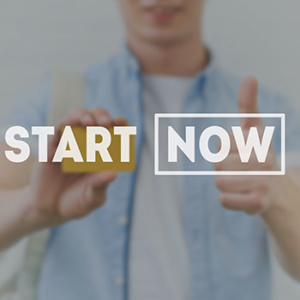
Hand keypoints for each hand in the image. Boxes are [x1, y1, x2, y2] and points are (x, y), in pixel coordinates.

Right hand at [26, 108, 126, 228]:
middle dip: (101, 116)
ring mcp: (69, 143)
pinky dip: (64, 124)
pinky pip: (57, 130)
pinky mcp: (52, 147)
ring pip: (76, 118)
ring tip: (89, 123)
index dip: (118, 124)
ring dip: (83, 115)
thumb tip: (114, 174)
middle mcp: (87, 145)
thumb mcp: (92, 198)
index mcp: (102, 154)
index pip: (112, 133)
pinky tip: (71, 124)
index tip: (122, 122)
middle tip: (105, 123)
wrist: (50, 210)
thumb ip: (100, 186)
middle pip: (95, 119)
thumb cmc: (76, 203)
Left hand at [214, 77, 278, 214]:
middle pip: (217, 163)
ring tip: (243, 182)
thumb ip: (248, 105)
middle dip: (224, 168)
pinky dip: (228, 200)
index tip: (243, 151)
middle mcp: (264, 159)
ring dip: (226, 184)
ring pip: (219, 181)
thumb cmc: (259, 156)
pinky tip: (243, 196)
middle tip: (242, 170)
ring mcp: (263, 182)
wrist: (276, 191)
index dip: (226, 149)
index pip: (220, 143)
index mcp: (260, 139)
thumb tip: (250, 77)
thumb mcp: (255, 129)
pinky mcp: (258, 204)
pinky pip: (224, 200)